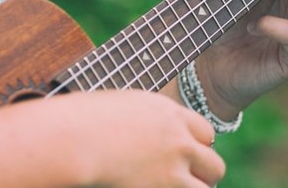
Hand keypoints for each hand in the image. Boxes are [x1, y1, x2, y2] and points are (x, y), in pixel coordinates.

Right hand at [47, 91, 224, 186]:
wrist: (74, 138)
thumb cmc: (82, 121)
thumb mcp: (121, 106)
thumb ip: (143, 120)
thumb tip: (142, 130)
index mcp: (170, 114)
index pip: (206, 133)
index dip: (196, 147)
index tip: (185, 156)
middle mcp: (179, 141)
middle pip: (214, 163)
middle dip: (203, 175)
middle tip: (188, 181)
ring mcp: (173, 169)